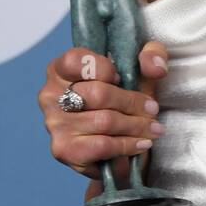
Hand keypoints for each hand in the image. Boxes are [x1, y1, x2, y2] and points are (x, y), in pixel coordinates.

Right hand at [38, 43, 169, 190]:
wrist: (118, 144)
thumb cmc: (123, 100)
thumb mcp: (140, 70)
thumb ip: (151, 56)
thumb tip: (156, 67)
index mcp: (60, 69)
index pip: (76, 61)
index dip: (104, 68)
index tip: (122, 78)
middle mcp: (50, 95)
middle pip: (97, 93)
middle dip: (132, 102)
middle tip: (152, 109)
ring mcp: (54, 124)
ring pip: (104, 121)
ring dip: (136, 126)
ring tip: (153, 128)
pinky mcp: (63, 150)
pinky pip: (102, 145)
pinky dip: (127, 145)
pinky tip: (141, 143)